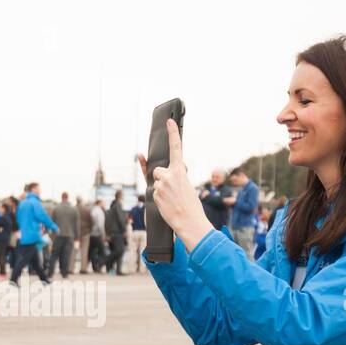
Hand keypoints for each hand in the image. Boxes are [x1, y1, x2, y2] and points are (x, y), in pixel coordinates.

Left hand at [135, 119, 210, 248]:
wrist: (189, 222)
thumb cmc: (191, 206)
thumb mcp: (188, 186)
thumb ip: (177, 176)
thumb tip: (168, 175)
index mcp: (180, 171)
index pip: (176, 148)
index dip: (172, 134)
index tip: (168, 122)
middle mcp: (168, 176)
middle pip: (158, 170)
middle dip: (162, 177)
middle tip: (171, 188)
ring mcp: (160, 185)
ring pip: (156, 182)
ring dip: (161, 188)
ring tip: (171, 199)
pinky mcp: (154, 195)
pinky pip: (154, 192)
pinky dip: (159, 197)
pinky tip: (167, 204)